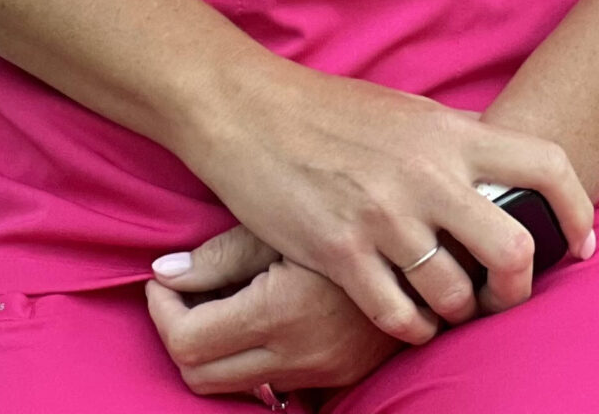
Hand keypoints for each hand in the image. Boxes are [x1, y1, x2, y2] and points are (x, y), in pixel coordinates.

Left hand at [147, 222, 409, 396]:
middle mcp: (298, 355)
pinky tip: (259, 311)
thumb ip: (218, 256)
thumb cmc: (352, 213)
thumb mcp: (282, 222)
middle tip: (181, 292)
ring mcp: (320, 371)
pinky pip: (273, 382)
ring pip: (234, 386)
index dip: (161, 313)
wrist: (436, 240)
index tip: (163, 281)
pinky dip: (251, 357)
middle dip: (179, 334)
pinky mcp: (338, 375)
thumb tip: (162, 274)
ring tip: (222, 295)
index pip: (187, 343)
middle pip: (201, 378)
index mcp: (279, 313)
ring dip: (214, 348)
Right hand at [168, 53, 594, 343]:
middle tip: (501, 295)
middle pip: (514, 249)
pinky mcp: (341, 252)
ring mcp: (385, 216)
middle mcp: (428, 174)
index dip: (578, 211)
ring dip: (457, 312)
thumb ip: (454, 144)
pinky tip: (405, 318)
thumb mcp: (406, 110)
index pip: (546, 165)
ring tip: (444, 307)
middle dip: (518, 287)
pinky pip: (400, 317)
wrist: (248, 108)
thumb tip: (501, 174)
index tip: (580, 243)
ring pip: (457, 295)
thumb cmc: (328, 109)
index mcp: (449, 131)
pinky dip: (412, 328)